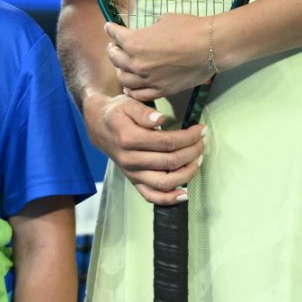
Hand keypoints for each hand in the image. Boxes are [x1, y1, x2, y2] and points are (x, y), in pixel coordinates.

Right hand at [82, 92, 204, 206]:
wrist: (99, 125)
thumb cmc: (116, 112)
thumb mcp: (127, 103)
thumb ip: (143, 112)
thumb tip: (160, 120)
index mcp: (129, 138)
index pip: (167, 142)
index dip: (188, 137)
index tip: (201, 129)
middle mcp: (129, 159)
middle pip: (169, 161)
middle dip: (192, 151)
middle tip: (203, 141)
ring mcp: (131, 173)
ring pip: (164, 182)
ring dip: (187, 173)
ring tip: (198, 160)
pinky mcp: (133, 181)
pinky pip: (151, 196)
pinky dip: (169, 199)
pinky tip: (184, 193)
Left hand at [103, 15, 212, 102]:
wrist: (210, 46)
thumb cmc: (188, 28)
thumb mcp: (163, 20)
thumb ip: (148, 29)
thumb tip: (146, 32)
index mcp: (134, 42)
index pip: (115, 35)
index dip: (111, 30)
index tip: (109, 27)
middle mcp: (136, 63)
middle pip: (115, 59)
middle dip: (113, 50)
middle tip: (114, 47)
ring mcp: (148, 79)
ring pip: (124, 79)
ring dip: (120, 71)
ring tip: (122, 67)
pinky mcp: (160, 90)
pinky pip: (138, 94)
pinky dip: (131, 90)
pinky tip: (130, 86)